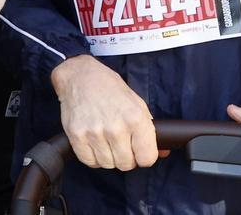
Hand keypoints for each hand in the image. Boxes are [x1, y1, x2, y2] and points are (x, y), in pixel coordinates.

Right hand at [50, 55, 157, 170]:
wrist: (80, 77)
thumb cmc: (110, 88)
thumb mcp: (136, 103)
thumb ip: (150, 130)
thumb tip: (164, 152)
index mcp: (135, 118)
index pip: (147, 158)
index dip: (144, 156)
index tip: (139, 151)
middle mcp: (115, 127)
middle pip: (126, 164)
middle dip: (125, 157)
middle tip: (120, 143)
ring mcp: (94, 133)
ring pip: (107, 164)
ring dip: (108, 156)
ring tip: (105, 139)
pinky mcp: (76, 136)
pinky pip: (89, 161)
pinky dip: (92, 156)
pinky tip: (94, 142)